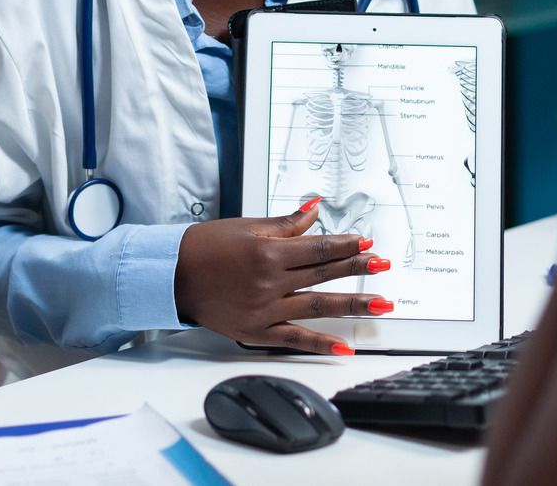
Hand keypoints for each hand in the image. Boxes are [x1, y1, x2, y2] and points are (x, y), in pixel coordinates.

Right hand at [174, 198, 393, 354]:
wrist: (172, 275)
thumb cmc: (206, 247)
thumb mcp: (247, 226)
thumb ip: (287, 223)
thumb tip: (316, 209)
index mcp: (268, 251)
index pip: (318, 248)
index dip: (346, 246)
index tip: (367, 244)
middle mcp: (269, 281)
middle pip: (323, 274)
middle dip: (357, 270)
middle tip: (384, 266)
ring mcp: (264, 309)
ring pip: (318, 306)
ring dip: (353, 304)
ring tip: (381, 303)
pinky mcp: (256, 331)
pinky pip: (294, 338)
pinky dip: (320, 343)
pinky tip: (344, 345)